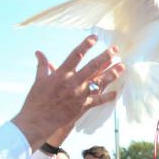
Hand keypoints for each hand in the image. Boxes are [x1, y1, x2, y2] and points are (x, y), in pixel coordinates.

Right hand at [12, 35, 123, 149]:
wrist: (38, 120)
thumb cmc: (37, 100)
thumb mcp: (39, 80)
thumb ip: (42, 65)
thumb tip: (38, 52)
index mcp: (61, 74)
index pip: (76, 55)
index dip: (86, 45)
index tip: (95, 38)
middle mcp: (72, 82)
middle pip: (92, 66)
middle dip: (105, 57)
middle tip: (115, 49)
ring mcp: (79, 95)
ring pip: (99, 82)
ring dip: (111, 74)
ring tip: (122, 66)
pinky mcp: (82, 106)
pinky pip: (98, 101)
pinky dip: (107, 97)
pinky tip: (115, 93)